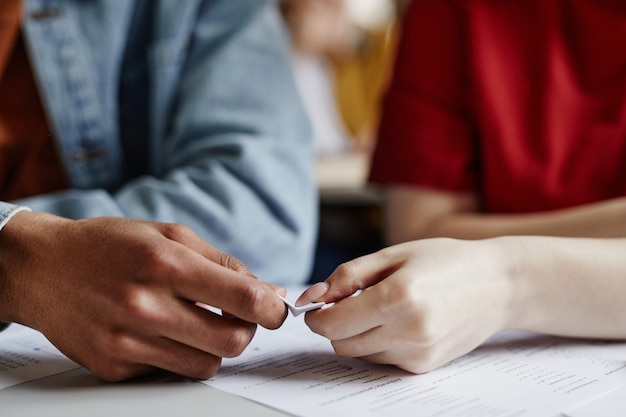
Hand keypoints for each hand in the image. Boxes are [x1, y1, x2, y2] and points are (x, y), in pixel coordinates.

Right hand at [0, 212, 286, 380]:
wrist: (42, 268)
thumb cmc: (109, 244)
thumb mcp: (169, 234)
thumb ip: (222, 263)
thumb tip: (267, 291)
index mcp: (165, 264)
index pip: (241, 298)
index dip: (271, 309)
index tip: (276, 310)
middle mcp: (145, 306)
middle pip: (232, 341)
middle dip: (246, 330)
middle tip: (237, 316)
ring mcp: (127, 341)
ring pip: (205, 365)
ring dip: (213, 346)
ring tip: (195, 322)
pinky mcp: (113, 366)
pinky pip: (169, 372)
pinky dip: (176, 354)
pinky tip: (159, 331)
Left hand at [298, 238, 516, 373]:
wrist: (498, 285)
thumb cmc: (445, 261)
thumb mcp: (393, 254)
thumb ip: (347, 275)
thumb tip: (311, 297)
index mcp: (397, 297)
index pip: (332, 324)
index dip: (316, 317)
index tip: (317, 306)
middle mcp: (408, 331)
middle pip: (341, 344)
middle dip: (335, 325)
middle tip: (350, 301)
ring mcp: (418, 353)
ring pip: (360, 354)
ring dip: (357, 334)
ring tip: (382, 307)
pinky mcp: (425, 366)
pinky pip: (382, 359)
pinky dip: (379, 342)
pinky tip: (400, 321)